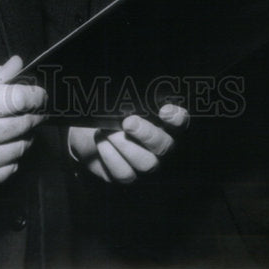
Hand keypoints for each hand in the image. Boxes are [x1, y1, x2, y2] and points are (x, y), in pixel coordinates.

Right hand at [0, 55, 46, 200]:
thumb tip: (16, 64)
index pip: (19, 99)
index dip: (36, 95)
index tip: (39, 94)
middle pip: (24, 124)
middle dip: (33, 114)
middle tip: (32, 110)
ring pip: (20, 148)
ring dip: (23, 137)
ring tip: (14, 128)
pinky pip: (10, 169)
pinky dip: (11, 158)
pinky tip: (0, 149)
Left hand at [68, 104, 188, 183]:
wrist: (88, 129)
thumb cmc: (109, 110)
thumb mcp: (119, 100)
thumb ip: (129, 97)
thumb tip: (128, 93)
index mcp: (164, 123)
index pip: (180, 122)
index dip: (177, 118)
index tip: (164, 111)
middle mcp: (160, 146)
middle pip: (164, 146)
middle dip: (146, 133)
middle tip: (128, 122)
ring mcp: (145, 164)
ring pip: (146, 163)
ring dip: (124, 145)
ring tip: (106, 131)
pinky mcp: (127, 175)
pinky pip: (125, 173)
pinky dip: (110, 155)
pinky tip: (101, 142)